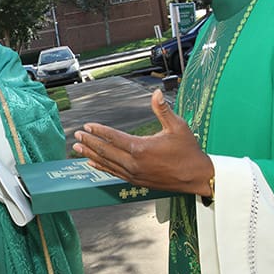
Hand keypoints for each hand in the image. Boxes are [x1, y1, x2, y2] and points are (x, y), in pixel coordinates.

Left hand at [72, 89, 213, 196]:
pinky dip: (101, 167)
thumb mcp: (178, 127)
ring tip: (77, 148)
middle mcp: (134, 163)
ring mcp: (134, 174)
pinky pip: (114, 173)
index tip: (87, 126)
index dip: (99, 131)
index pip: (114, 138)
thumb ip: (163, 110)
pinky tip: (92, 163)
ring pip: (107, 163)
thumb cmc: (188, 150)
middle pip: (106, 151)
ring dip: (91, 155)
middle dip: (89, 142)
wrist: (197, 177)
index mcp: (141, 148)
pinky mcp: (136, 181)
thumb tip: (157, 92)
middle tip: (76, 136)